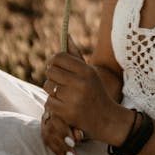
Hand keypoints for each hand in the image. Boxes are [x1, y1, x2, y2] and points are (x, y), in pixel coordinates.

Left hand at [41, 36, 85, 154]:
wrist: (107, 119)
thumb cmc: (95, 91)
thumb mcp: (89, 72)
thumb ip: (75, 55)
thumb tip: (66, 35)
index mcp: (86, 70)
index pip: (59, 57)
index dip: (53, 60)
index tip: (54, 65)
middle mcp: (80, 83)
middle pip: (50, 71)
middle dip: (51, 75)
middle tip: (57, 80)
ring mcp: (73, 99)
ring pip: (48, 86)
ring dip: (51, 90)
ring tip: (62, 93)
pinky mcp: (67, 113)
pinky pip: (49, 102)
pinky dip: (53, 104)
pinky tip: (63, 105)